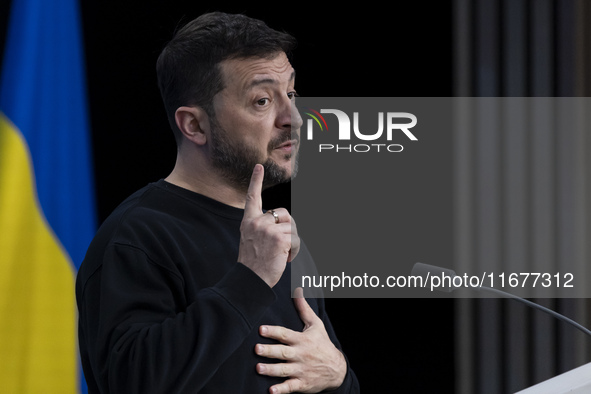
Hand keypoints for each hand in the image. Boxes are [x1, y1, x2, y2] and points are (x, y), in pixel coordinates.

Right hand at [238, 164, 299, 286]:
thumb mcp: (253, 239)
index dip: (255, 181)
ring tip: (281, 254)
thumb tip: (283, 221)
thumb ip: (263, 227)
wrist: (251, 279)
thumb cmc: (254, 263)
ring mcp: (267, 229)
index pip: (252, 197)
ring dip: (292, 242)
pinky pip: (296, 239)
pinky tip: (285, 258)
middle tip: (281, 245)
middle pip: (284, 214)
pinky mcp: (279, 238)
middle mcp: (257, 222)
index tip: (258, 166)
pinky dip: (295, 250)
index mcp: (249, 221)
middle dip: (288, 228)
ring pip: (292, 227)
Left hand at [255, 288, 346, 392]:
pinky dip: (281, 390)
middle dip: (269, 351)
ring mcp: (301, 370)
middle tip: (256, 349)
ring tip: (258, 368)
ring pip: (284, 370)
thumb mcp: (316, 325)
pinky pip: (290, 387)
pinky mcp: (302, 384)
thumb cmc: (322, 344)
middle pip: (283, 352)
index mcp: (302, 340)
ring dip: (271, 370)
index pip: (286, 334)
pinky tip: (271, 391)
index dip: (273, 331)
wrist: (337, 369)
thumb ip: (303, 308)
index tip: (261, 329)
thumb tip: (297, 289)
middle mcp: (300, 355)